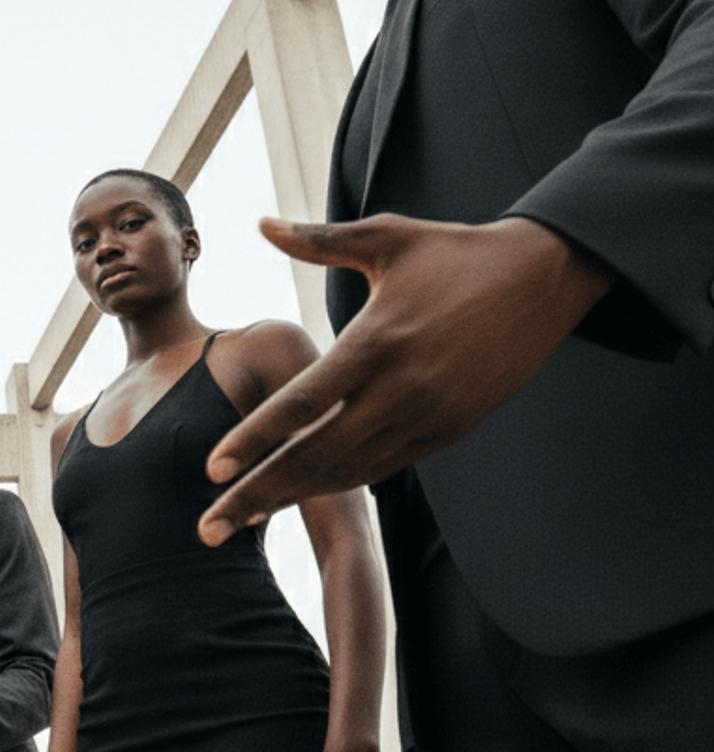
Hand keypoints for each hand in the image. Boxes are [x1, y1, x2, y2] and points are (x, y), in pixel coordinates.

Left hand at [198, 214, 611, 542]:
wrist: (546, 279)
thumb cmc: (456, 251)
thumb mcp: (388, 236)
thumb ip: (319, 240)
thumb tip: (260, 223)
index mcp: (378, 342)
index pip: (304, 403)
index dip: (255, 439)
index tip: (212, 469)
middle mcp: (402, 389)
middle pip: (316, 455)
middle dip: (258, 493)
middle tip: (207, 527)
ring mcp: (428, 416)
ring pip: (348, 470)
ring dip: (292, 498)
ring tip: (239, 520)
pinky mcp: (448, 431)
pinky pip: (382, 467)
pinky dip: (337, 483)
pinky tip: (297, 495)